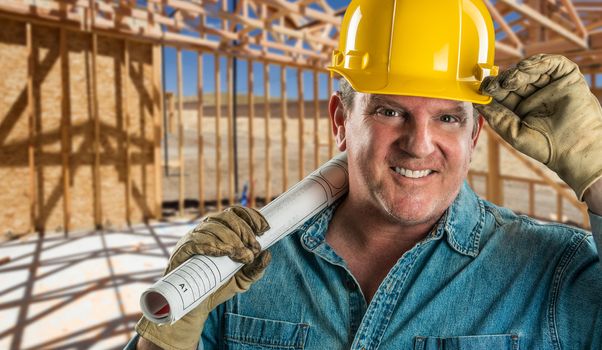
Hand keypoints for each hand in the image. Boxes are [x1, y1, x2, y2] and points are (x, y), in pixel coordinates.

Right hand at [135, 206, 270, 349]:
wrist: (195, 307)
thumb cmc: (218, 288)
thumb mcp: (242, 280)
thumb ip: (255, 269)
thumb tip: (267, 254)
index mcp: (222, 231)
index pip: (236, 212)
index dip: (251, 216)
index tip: (264, 228)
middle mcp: (207, 230)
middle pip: (226, 217)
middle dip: (244, 230)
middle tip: (253, 248)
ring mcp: (193, 239)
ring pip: (213, 227)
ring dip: (231, 239)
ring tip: (241, 255)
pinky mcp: (182, 251)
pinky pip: (196, 241)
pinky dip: (212, 244)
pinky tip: (223, 253)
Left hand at [475, 54, 601, 199]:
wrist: (574, 150)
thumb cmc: (545, 147)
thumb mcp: (514, 132)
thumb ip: (496, 117)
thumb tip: (477, 103)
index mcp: (522, 107)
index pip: (504, 92)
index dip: (492, 87)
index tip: (482, 87)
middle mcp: (536, 94)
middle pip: (515, 78)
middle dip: (503, 79)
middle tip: (493, 82)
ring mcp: (552, 85)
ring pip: (532, 69)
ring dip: (517, 71)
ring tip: (508, 79)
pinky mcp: (568, 78)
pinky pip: (554, 63)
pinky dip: (539, 61)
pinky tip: (525, 67)